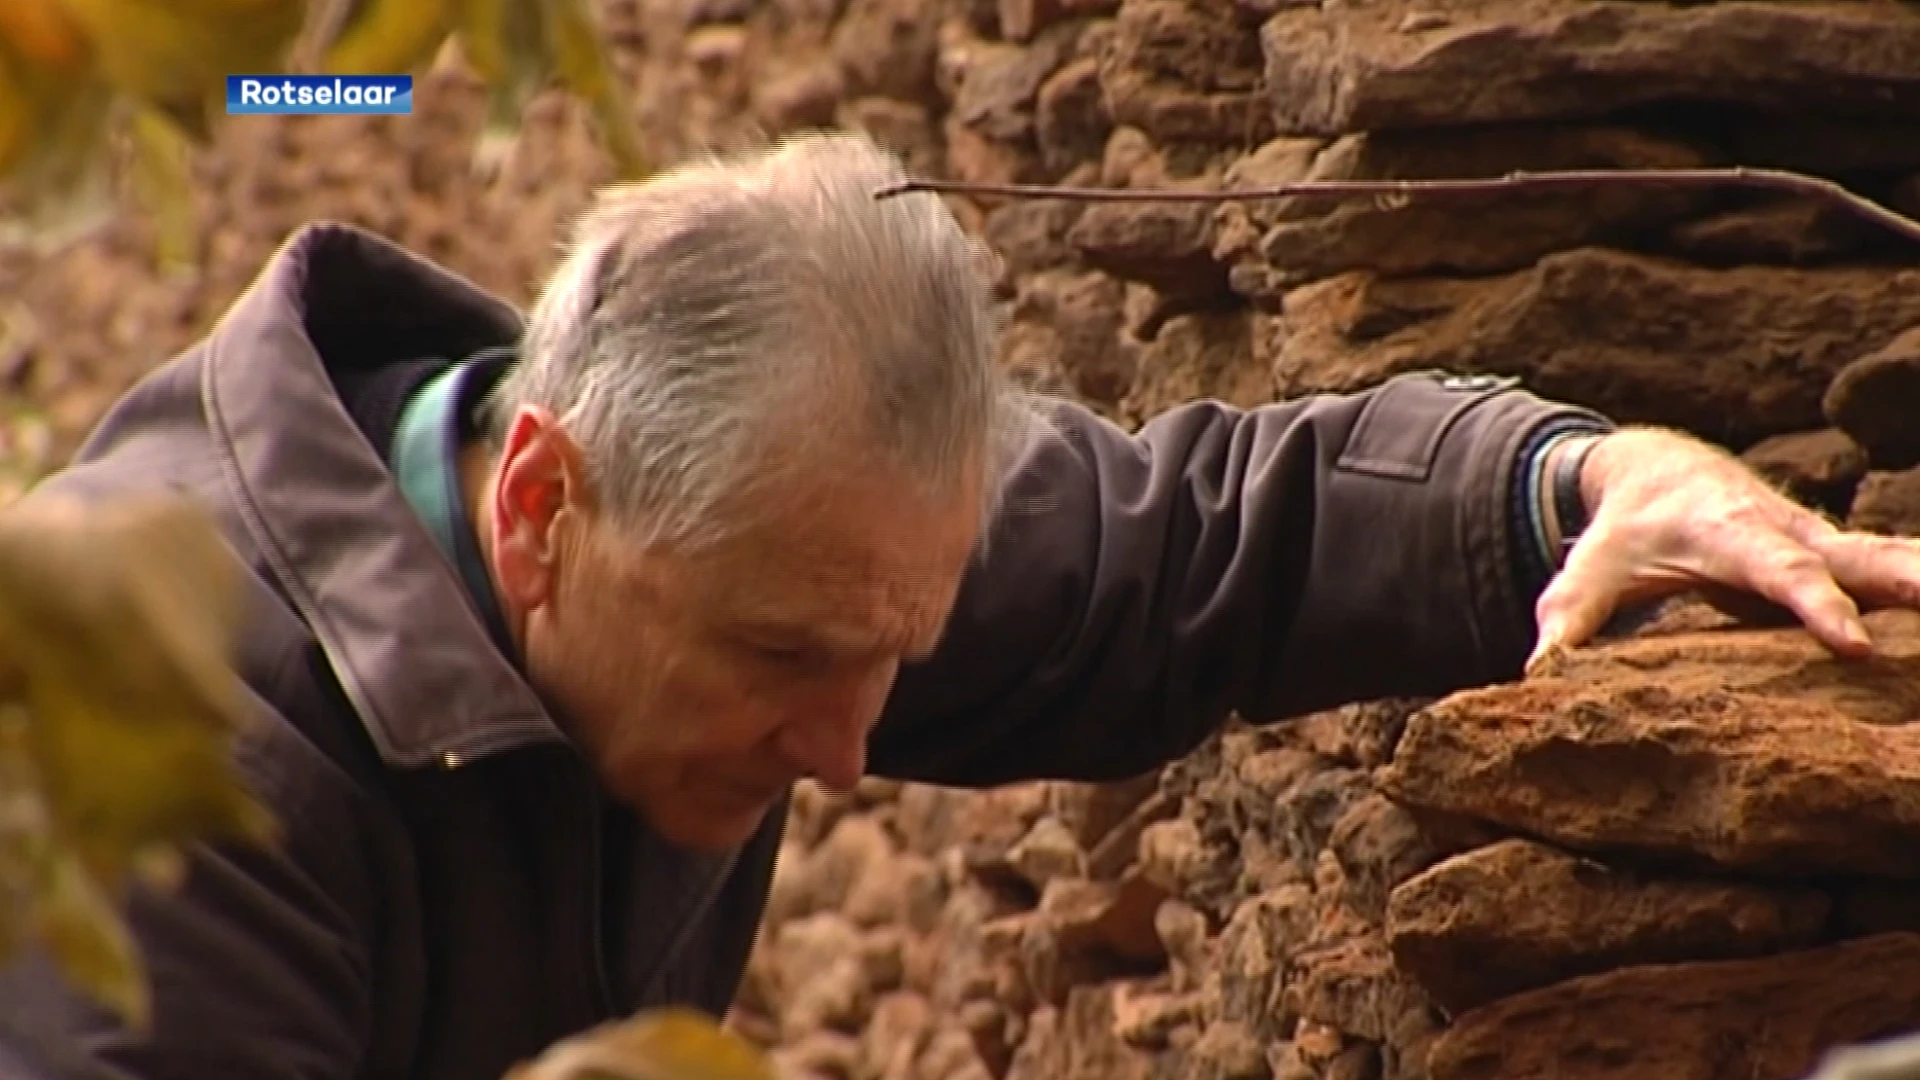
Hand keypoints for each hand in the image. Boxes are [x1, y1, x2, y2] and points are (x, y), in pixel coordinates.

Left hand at [1528, 427, 1919, 668]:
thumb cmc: (1624, 529)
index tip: (1852, 641)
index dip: (1815, 606)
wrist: (1660, 470)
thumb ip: (1566, 619)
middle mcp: (1791, 534)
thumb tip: (1535, 672)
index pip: (1781, 576)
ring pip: (1898, 560)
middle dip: (1915, 583)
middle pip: (1863, 560)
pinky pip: (1900, 573)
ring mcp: (1825, 543)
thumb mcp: (1587, 571)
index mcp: (1732, 537)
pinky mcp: (1842, 556)